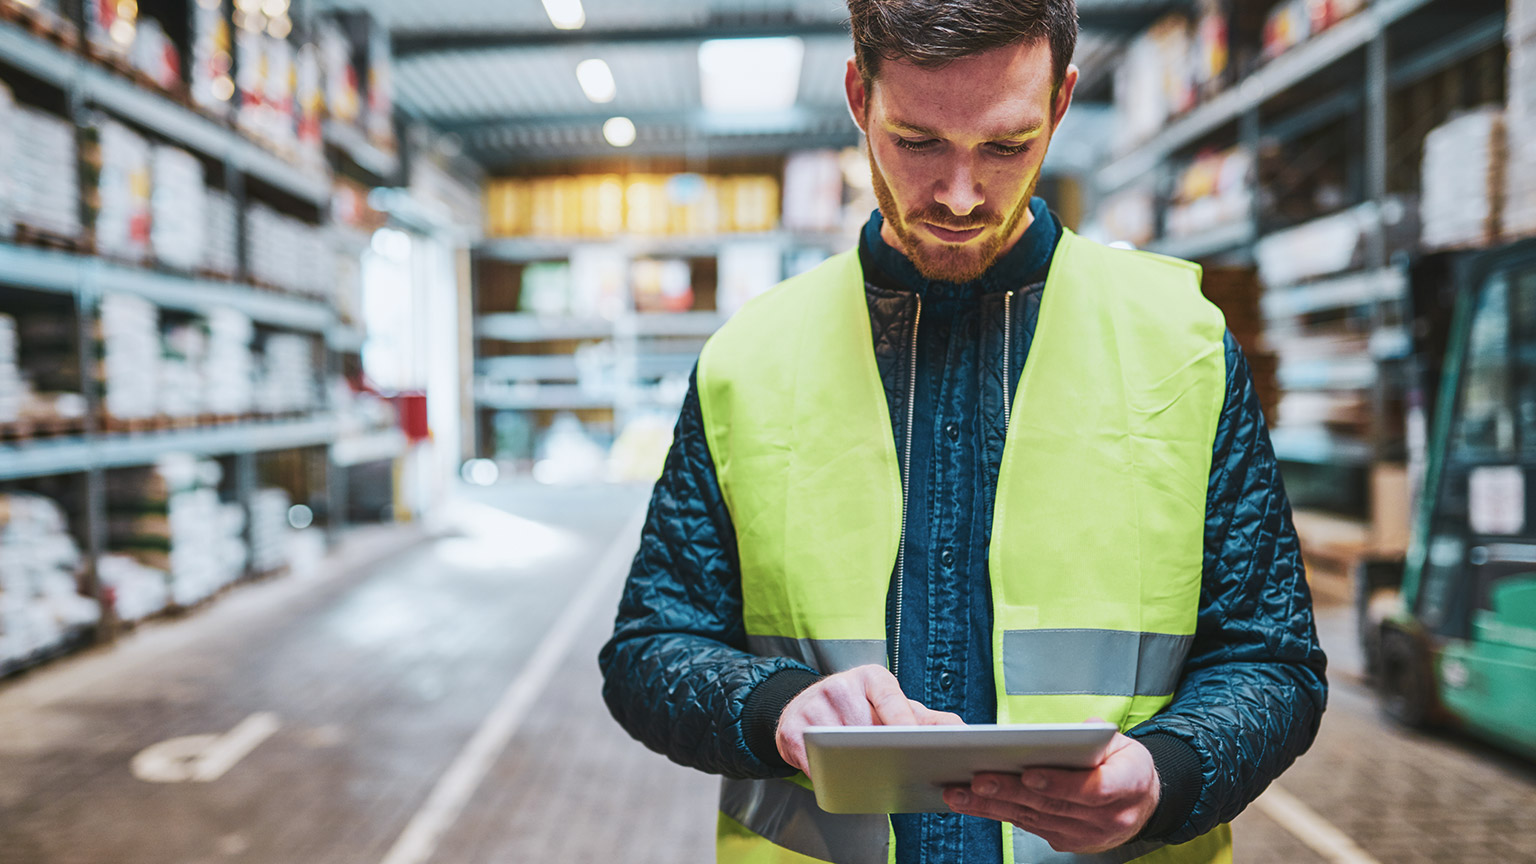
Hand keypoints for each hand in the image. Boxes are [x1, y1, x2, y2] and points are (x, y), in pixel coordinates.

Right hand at [776, 664, 962, 775]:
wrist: (803, 708)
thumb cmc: (857, 709)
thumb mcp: (890, 706)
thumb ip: (926, 719)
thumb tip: (964, 731)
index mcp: (870, 677)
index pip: (891, 697)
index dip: (904, 721)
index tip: (916, 743)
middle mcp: (840, 686)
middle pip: (865, 727)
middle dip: (881, 751)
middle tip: (899, 770)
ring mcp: (812, 706)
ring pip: (839, 746)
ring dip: (853, 766)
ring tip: (867, 777)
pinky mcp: (790, 729)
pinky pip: (812, 759)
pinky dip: (826, 774)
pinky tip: (837, 779)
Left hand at [942, 732, 1159, 853]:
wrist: (1142, 802)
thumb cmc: (1125, 765)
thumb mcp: (1121, 743)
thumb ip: (1095, 735)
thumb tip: (1063, 735)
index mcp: (1129, 785)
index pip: (1093, 788)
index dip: (1059, 783)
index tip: (1029, 774)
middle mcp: (1110, 817)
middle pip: (1054, 806)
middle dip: (1010, 792)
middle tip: (976, 780)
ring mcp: (1088, 835)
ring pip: (1035, 819)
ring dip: (994, 807)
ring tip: (960, 793)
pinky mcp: (1068, 841)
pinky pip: (1030, 827)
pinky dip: (1000, 814)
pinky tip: (974, 804)